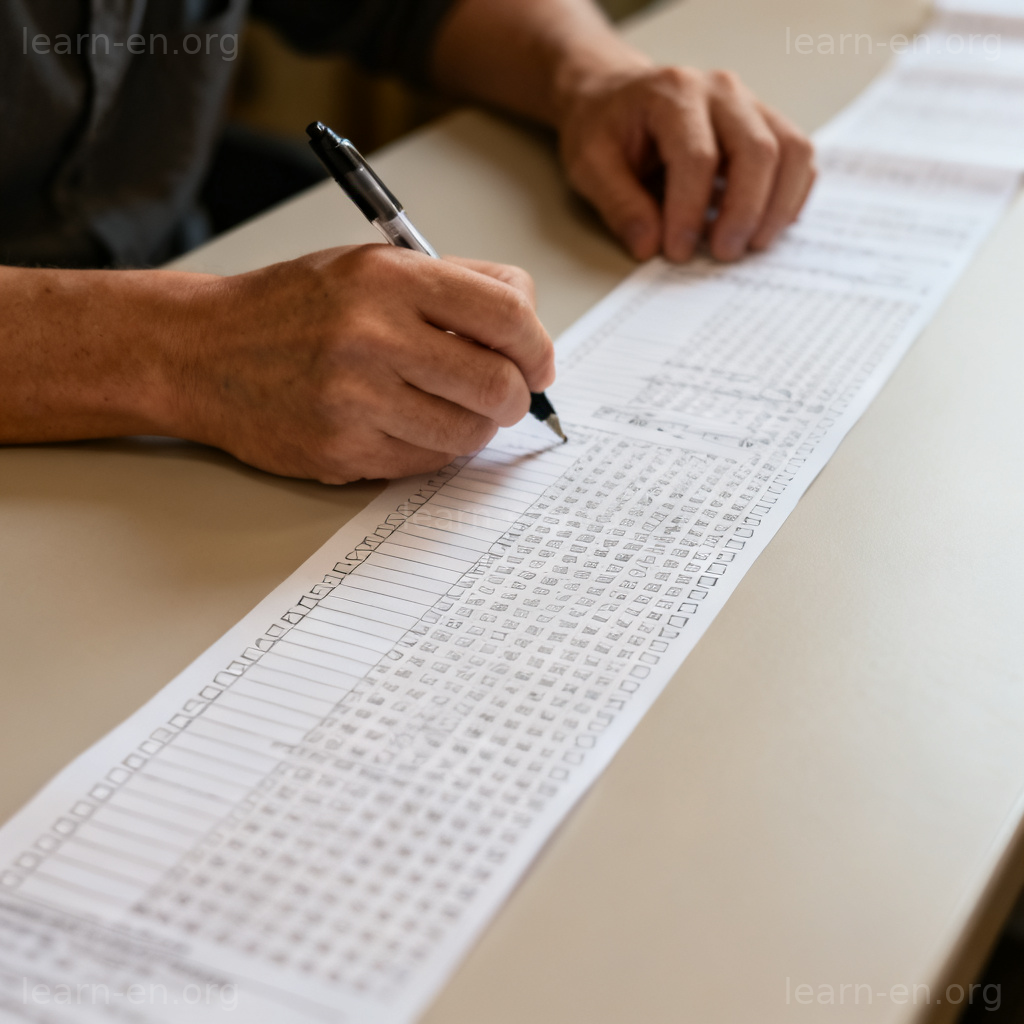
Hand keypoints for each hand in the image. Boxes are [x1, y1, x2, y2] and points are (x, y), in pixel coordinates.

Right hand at [170, 246, 554, 482]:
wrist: (202, 352)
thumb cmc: (294, 308)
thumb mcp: (371, 266)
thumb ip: (455, 285)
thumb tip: (529, 326)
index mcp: (390, 280)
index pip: (508, 314)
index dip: (539, 346)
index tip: (539, 363)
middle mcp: (374, 337)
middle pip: (499, 384)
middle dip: (518, 396)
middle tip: (508, 396)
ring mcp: (357, 400)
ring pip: (469, 432)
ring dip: (478, 426)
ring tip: (454, 407)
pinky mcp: (343, 450)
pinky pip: (427, 461)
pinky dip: (436, 448)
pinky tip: (412, 424)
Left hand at [556, 63, 815, 262]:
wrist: (614, 98)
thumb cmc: (602, 128)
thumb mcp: (589, 165)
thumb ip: (619, 205)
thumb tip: (649, 247)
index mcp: (673, 94)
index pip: (696, 157)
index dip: (690, 211)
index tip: (678, 252)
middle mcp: (721, 91)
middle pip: (757, 151)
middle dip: (744, 212)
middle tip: (723, 255)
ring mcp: (749, 105)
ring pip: (791, 151)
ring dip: (777, 207)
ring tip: (750, 247)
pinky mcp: (765, 125)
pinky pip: (798, 158)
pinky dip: (791, 196)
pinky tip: (766, 227)